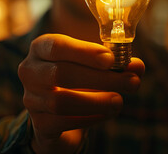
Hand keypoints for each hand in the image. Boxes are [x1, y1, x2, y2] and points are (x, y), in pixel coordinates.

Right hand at [18, 34, 144, 152]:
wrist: (57, 109)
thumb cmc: (77, 78)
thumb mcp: (94, 65)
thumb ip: (115, 64)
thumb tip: (137, 67)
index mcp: (41, 48)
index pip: (57, 46)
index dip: (84, 52)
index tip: (111, 59)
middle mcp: (30, 70)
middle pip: (61, 74)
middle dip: (101, 79)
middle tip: (131, 82)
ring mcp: (31, 98)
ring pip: (61, 101)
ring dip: (96, 102)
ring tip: (120, 101)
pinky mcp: (38, 122)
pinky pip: (62, 122)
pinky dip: (89, 118)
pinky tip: (106, 114)